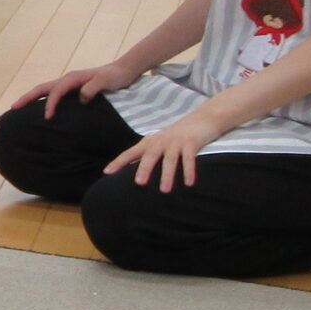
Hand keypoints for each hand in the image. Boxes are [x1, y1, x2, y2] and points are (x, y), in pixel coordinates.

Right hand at [14, 60, 137, 118]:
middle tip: (13, 107)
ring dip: (32, 98)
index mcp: (73, 78)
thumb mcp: (106, 81)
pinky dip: (43, 100)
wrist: (125, 70)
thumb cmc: (116, 76)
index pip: (55, 92)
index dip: (49, 104)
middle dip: (27, 97)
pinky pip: (53, 93)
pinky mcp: (73, 88)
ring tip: (20, 108)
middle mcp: (67, 79)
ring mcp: (69, 83)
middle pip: (42, 88)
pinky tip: (41, 108)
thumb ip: (93, 88)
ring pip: (45, 90)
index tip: (47, 117)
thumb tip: (80, 98)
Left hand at [104, 114, 223, 193]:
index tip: (107, 172)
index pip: (131, 152)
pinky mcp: (191, 143)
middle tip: (139, 183)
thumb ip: (146, 154)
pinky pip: (189, 159)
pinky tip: (189, 184)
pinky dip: (189, 171)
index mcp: (150, 142)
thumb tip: (130, 167)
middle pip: (150, 156)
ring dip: (167, 175)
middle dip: (144, 169)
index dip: (119, 162)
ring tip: (164, 191)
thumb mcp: (159, 142)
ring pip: (170, 160)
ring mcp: (176, 141)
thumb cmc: (177, 135)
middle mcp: (161, 141)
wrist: (203, 118)